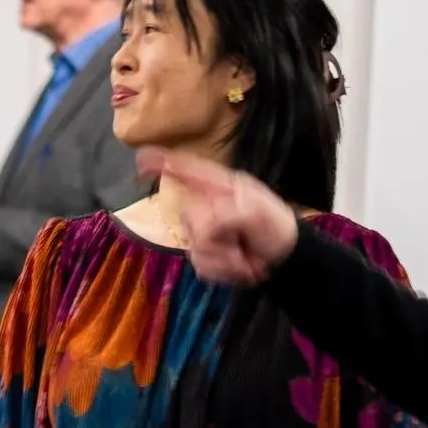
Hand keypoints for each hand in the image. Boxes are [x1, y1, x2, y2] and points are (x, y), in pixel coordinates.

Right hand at [141, 149, 297, 285]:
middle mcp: (209, 207)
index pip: (189, 171)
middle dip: (214, 231)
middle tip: (240, 237)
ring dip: (223, 255)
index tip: (141, 159)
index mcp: (221, 188)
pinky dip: (223, 269)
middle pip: (188, 215)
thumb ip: (228, 213)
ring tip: (243, 254)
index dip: (164, 164)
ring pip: (193, 244)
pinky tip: (239, 265)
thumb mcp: (257, 211)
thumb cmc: (276, 227)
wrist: (286, 262)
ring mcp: (205, 233)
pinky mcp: (205, 256)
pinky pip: (200, 264)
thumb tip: (205, 227)